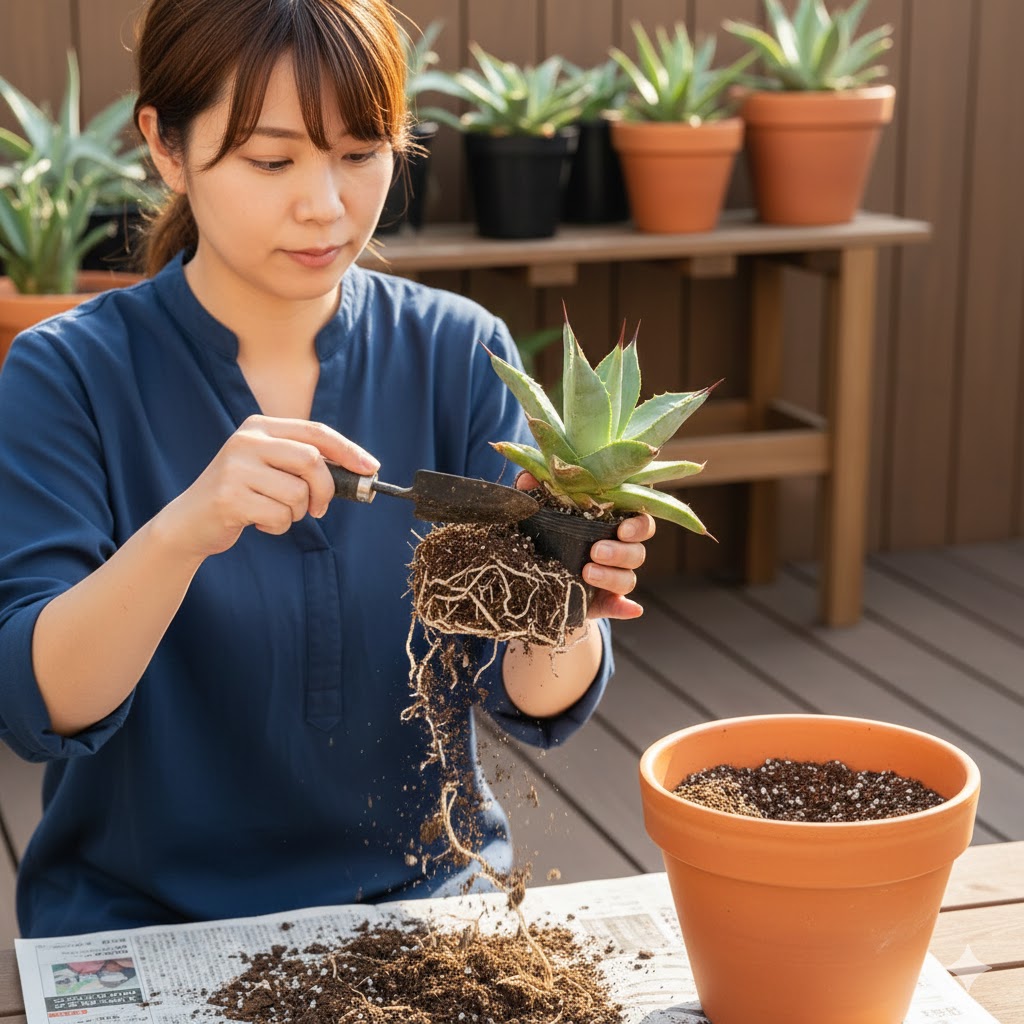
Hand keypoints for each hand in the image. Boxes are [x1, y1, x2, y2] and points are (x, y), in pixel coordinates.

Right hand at [158, 415, 377, 559]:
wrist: (189, 522)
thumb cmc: (241, 495)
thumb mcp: (269, 467)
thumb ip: (304, 463)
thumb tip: (359, 471)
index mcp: (259, 427)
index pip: (316, 431)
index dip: (348, 450)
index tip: (371, 468)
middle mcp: (246, 440)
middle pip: (312, 460)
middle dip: (325, 490)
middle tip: (320, 508)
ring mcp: (235, 468)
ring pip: (298, 493)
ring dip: (297, 513)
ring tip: (275, 513)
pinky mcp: (229, 497)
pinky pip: (279, 516)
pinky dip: (278, 527)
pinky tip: (259, 523)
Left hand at [514, 473, 653, 620]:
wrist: (535, 577)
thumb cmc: (547, 534)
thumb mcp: (541, 514)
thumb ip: (538, 494)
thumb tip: (528, 478)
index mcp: (612, 524)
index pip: (640, 520)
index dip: (638, 524)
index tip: (622, 527)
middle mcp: (619, 550)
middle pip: (638, 551)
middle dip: (620, 551)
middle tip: (596, 551)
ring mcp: (614, 577)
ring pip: (629, 578)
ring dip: (612, 576)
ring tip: (586, 572)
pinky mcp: (605, 601)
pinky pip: (622, 606)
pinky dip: (626, 608)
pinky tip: (630, 609)